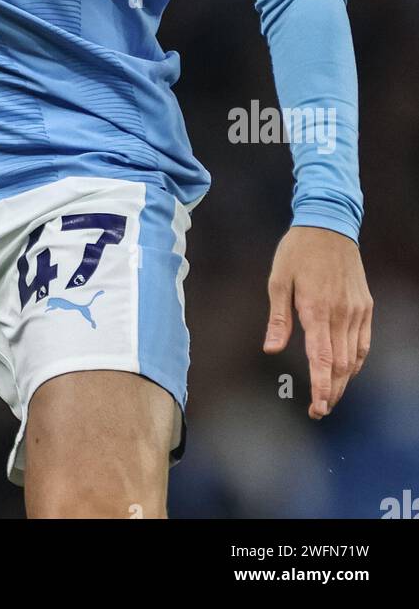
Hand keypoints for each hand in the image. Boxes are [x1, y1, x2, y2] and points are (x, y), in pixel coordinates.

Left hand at [263, 225, 372, 418]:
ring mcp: (357, 311)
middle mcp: (341, 314)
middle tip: (318, 410)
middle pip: (341, 365)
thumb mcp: (278, 280)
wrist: (329, 224)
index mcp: (316, 309)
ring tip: (330, 397)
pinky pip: (364, 342)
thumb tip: (271, 350)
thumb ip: (278, 318)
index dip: (321, 387)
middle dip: (332, 392)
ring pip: (355, 358)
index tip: (317, 408)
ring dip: (344, 381)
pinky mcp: (365, 306)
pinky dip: (356, 362)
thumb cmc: (297, 251)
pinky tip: (346, 370)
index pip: (322, 359)